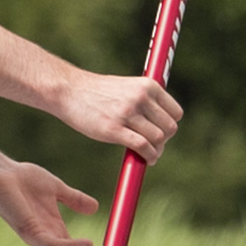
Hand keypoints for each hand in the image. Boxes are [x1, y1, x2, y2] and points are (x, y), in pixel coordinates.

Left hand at [0, 154, 109, 245]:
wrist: (0, 173)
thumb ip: (75, 199)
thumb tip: (96, 208)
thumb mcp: (57, 189)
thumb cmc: (23, 179)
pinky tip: (87, 244)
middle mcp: (45, 238)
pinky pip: (53, 244)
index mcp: (52, 230)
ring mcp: (37, 237)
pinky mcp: (30, 231)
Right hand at [49, 69, 179, 158]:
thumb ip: (145, 101)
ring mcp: (128, 113)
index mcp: (148, 86)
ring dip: (156, 151)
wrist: (70, 91)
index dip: (169, 126)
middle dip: (164, 141)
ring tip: (149, 154)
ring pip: (158, 139)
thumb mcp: (128, 87)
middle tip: (154, 146)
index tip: (161, 133)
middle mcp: (141, 97)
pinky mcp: (114, 128)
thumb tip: (161, 126)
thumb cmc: (98, 92)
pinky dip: (149, 156)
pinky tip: (145, 159)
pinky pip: (143, 146)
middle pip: (170, 128)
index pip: (176, 113)